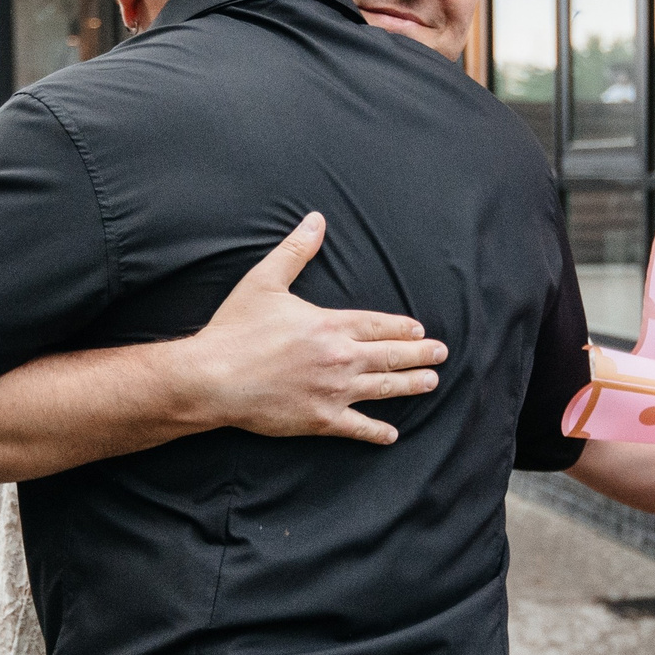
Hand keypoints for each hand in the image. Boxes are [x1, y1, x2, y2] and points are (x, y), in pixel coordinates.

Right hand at [174, 214, 445, 444]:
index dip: (402, 328)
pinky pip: (357, 427)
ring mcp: (333, 391)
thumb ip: (295, 252)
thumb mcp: (264, 281)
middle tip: (440, 354)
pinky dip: (376, 431)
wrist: (214, 377)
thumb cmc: (235, 329)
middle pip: (390, 356)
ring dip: (409, 385)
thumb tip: (316, 220)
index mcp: (330, 325)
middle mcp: (340, 358)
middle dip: (419, 355)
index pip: (378, 325)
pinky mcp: (320, 419)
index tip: (420, 330)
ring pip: (383, 388)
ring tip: (430, 383)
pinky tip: (391, 434)